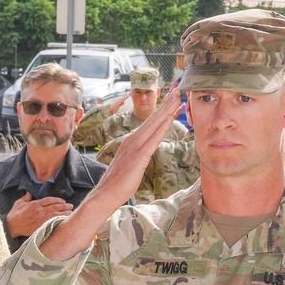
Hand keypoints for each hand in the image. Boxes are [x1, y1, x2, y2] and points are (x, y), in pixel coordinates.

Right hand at [6, 194, 72, 238]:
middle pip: (55, 207)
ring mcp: (41, 219)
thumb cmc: (14, 215)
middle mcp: (40, 211)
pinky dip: (59, 220)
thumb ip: (26, 197)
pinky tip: (65, 220)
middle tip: (71, 205)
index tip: (63, 201)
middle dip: (64, 206)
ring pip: (55, 214)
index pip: (49, 200)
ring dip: (64, 213)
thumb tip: (29, 192)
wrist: (11, 226)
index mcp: (35, 204)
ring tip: (71, 212)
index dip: (57, 200)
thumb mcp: (19, 203)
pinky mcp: (41, 226)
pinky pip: (52, 222)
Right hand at [40, 93, 183, 260]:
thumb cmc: (117, 183)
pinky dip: (162, 127)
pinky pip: (153, 138)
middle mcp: (132, 140)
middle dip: (166, 104)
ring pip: (153, 125)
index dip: (161, 111)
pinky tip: (170, 119)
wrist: (105, 194)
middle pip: (152, 119)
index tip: (172, 101)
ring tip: (177, 98)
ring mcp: (134, 146)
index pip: (149, 124)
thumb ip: (137, 157)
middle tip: (178, 90)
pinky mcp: (138, 156)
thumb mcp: (130, 165)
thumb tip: (143, 154)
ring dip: (167, 110)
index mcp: (131, 142)